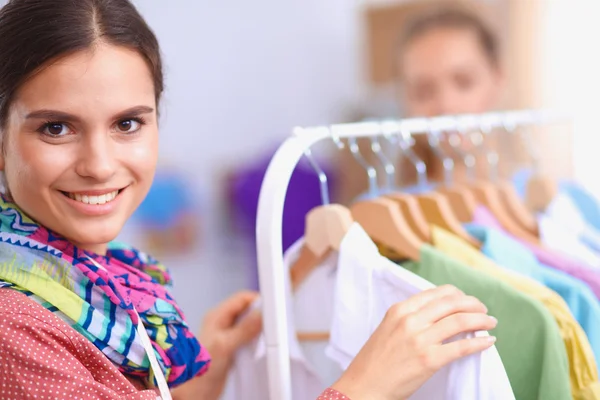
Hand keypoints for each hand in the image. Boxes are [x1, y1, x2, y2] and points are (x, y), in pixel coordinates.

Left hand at [171, 291, 261, 399]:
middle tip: (273, 321)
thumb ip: (243, 329)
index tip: (271, 307)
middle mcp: (222, 323)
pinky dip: (257, 339)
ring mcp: (227, 335)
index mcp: (217, 316)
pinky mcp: (232, 348)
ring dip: (259, 327)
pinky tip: (262, 346)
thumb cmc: (201, 370)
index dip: (257, 300)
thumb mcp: (225, 345)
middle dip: (260, 314)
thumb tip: (260, 314)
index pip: (241, 299)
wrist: (196, 392)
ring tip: (270, 333)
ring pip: (248, 323)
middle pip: (246, 310)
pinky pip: (248, 337)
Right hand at [331, 285, 497, 399]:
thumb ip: (410, 317)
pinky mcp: (429, 360)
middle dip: (473, 304)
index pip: (436, 293)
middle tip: (483, 309)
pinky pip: (461, 347)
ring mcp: (420, 340)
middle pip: (452, 304)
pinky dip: (479, 343)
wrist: (364, 385)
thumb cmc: (374, 360)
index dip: (457, 295)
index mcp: (400, 310)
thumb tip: (438, 313)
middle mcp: (410, 320)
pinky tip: (488, 342)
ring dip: (481, 320)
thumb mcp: (388, 328)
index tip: (466, 300)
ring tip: (490, 322)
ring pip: (460, 322)